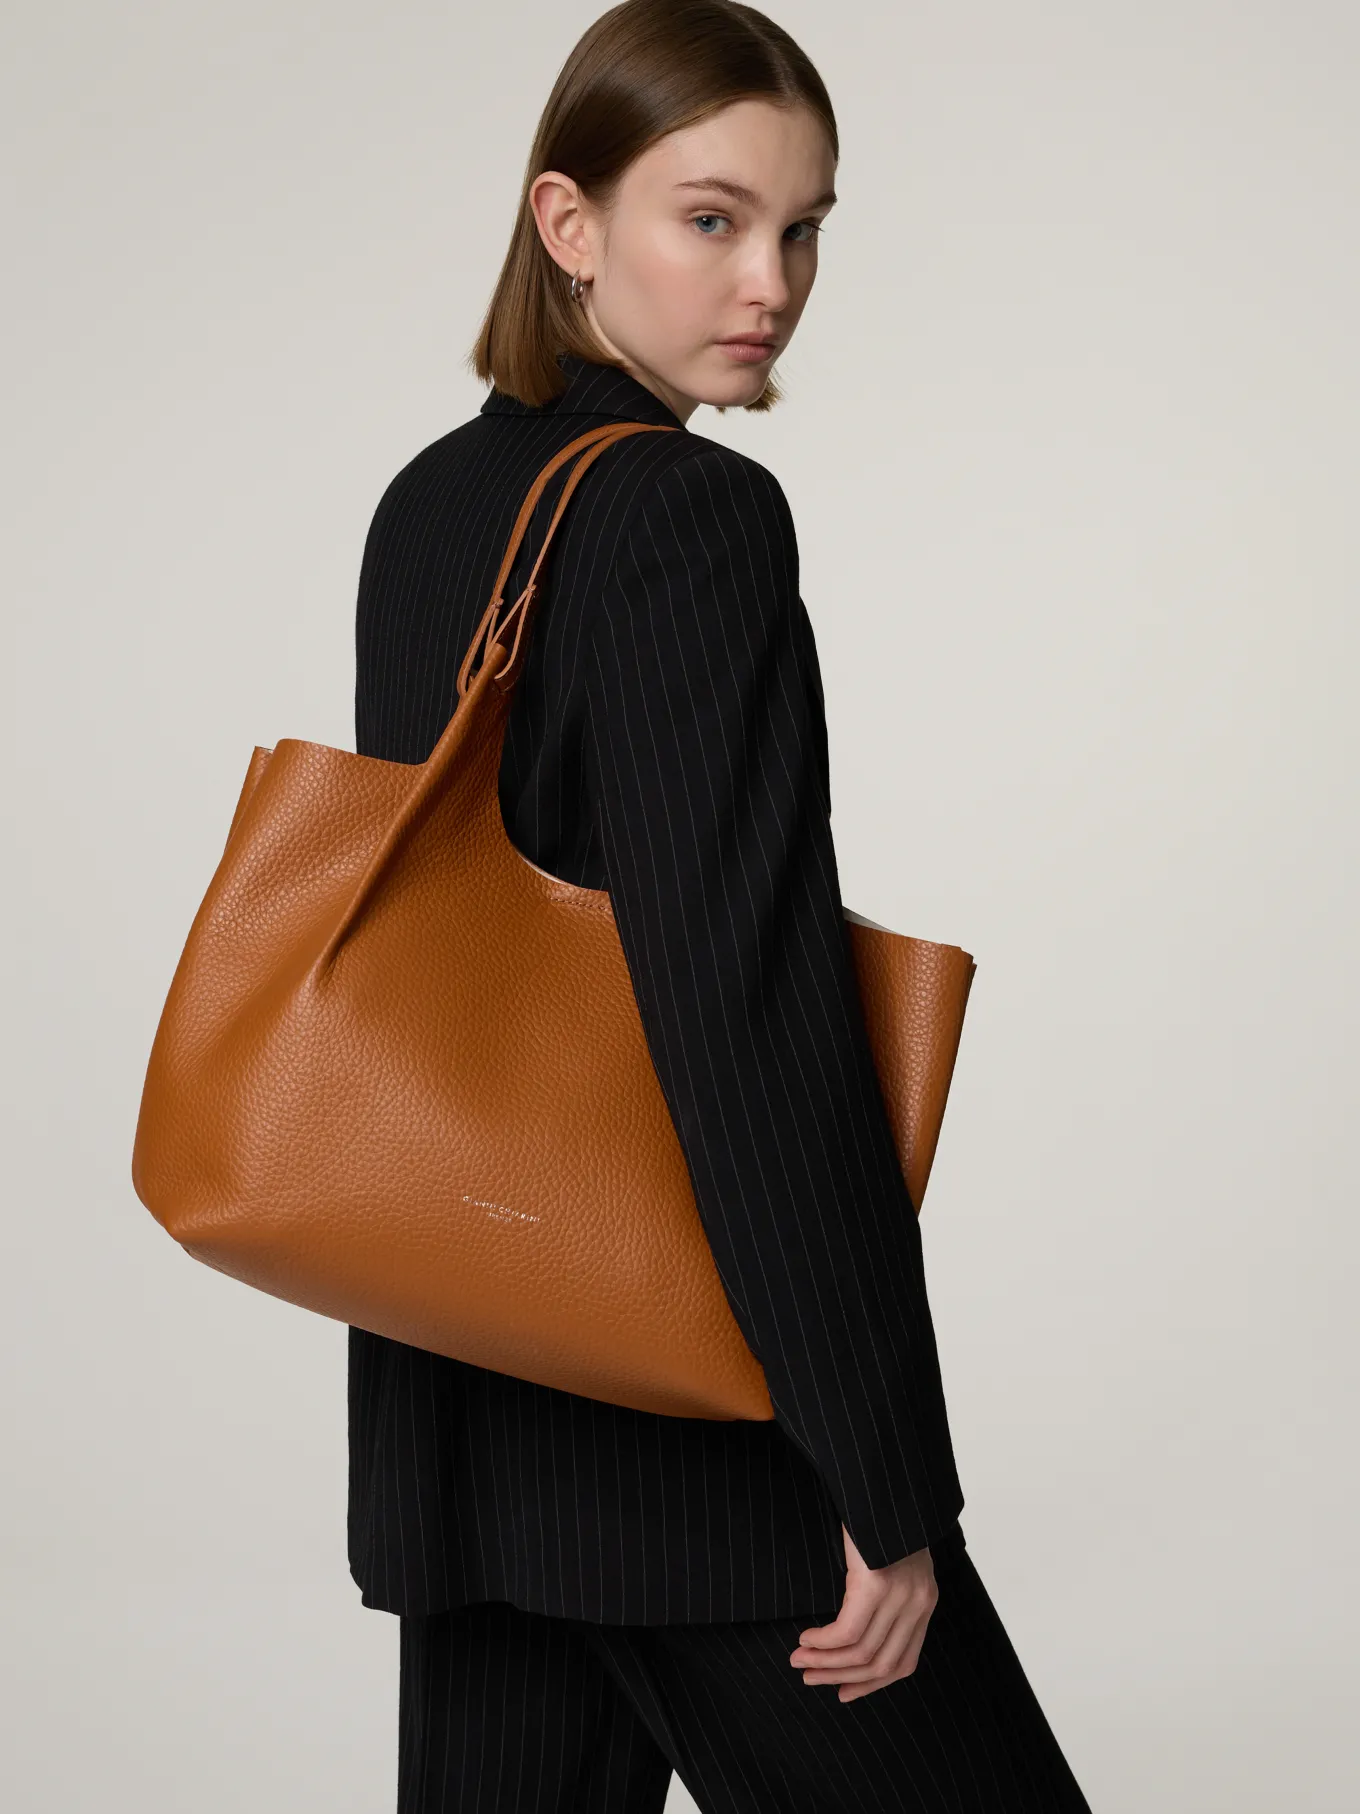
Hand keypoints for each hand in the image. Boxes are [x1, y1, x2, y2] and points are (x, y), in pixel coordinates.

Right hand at [787, 1523, 938, 1701]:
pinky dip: (823, 1641)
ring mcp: (899, 1595)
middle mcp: (918, 1603)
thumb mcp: (891, 1559)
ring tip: (799, 1660)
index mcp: (924, 1601)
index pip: (904, 1663)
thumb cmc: (880, 1515)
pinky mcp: (876, 1583)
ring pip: (861, 1653)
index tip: (843, 1692)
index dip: (872, 1685)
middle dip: (841, 1678)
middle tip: (810, 1677)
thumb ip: (884, 1594)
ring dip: (825, 1662)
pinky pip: (847, 1631)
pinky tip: (806, 1636)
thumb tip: (854, 1632)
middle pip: (881, 1665)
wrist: (883, 1478)